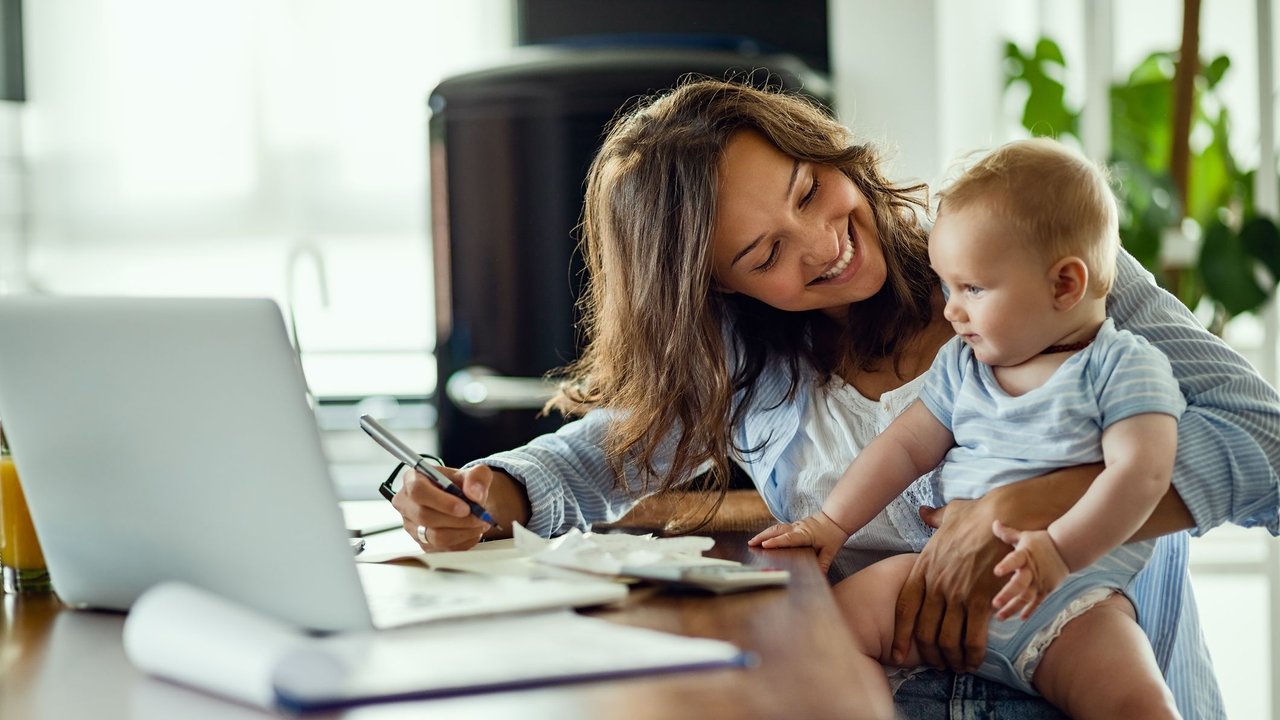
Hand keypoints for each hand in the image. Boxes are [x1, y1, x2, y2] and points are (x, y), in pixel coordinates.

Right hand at [390, 464, 496, 550]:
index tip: (466, 508)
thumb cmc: (464, 485)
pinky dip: (463, 542)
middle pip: (425, 516)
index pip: (418, 490)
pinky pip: (443, 549)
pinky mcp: (423, 544)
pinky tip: (472, 531)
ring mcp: (412, 526)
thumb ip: (477, 477)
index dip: (442, 501)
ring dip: (463, 532)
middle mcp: (407, 503)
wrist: (465, 502)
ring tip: (479, 523)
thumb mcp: (476, 473)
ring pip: (435, 537)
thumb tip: (475, 494)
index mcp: (413, 478)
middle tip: (479, 517)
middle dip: (458, 520)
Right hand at [748, 512, 848, 573]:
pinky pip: (779, 528)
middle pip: (777, 530)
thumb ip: (824, 563)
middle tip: (751, 543)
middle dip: (762, 536)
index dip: (776, 542)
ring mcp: (795, 525)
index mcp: (805, 534)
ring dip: (763, 534)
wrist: (836, 519)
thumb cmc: (833, 534)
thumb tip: (820, 576)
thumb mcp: (830, 551)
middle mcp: (797, 528)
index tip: (765, 545)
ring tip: (752, 542)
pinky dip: (769, 533)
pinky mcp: (794, 525)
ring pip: (776, 528)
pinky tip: (763, 538)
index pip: (788, 538)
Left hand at [891, 500, 1005, 671]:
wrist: (1004, 515)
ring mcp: (957, 593)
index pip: (904, 609)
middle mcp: (936, 584)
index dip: (900, 635)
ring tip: (958, 667)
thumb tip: (923, 512)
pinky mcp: (981, 599)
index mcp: (923, 567)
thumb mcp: (948, 514)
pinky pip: (973, 637)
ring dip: (952, 659)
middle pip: (924, 631)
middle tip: (938, 665)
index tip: (898, 654)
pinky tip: (975, 661)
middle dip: (929, 654)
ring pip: (947, 639)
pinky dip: (973, 654)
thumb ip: (933, 519)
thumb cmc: (978, 514)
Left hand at [990, 522, 1069, 619]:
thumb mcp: (1024, 536)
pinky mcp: (1046, 589)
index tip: (996, 572)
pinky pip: (1037, 602)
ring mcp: (1039, 582)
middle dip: (1007, 595)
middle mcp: (1032, 571)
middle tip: (995, 604)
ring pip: (1026, 598)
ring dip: (1013, 607)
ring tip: (1000, 616)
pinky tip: (1020, 618)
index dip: (1006, 565)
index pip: (1014, 560)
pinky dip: (1029, 610)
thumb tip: (994, 523)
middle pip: (1019, 585)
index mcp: (1025, 555)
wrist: (1067, 550)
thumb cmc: (1041, 542)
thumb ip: (1008, 533)